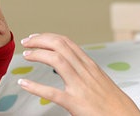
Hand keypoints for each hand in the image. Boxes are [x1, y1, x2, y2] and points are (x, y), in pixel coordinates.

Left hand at [18, 33, 139, 115]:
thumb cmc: (114, 103)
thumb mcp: (100, 80)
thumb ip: (85, 70)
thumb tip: (71, 63)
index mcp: (90, 66)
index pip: (67, 42)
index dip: (48, 37)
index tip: (36, 37)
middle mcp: (85, 71)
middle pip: (60, 46)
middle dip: (40, 40)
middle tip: (26, 42)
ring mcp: (80, 86)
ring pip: (57, 60)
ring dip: (38, 54)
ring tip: (26, 55)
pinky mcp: (76, 103)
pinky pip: (52, 93)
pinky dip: (36, 87)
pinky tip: (24, 83)